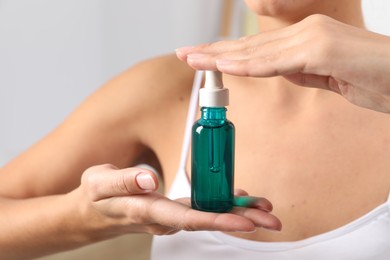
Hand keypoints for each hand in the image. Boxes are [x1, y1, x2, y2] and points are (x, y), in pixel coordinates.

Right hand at [74, 164, 280, 239]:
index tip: (245, 223)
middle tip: (271, 220)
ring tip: (265, 208)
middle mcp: (164, 218)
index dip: (218, 221)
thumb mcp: (99, 182)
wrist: (91, 213)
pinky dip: (223, 204)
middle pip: (207, 220)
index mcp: (148, 212)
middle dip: (240, 220)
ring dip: (238, 212)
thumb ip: (124, 181)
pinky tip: (239, 198)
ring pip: (208, 215)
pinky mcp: (173, 208)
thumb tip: (150, 179)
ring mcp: (171, 215)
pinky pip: (202, 208)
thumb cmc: (95, 196)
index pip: (188, 219)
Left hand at [176, 14, 389, 112]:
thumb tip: (277, 71)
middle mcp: (305, 32)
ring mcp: (312, 38)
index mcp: (304, 38)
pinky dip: (250, 66)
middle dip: (213, 52)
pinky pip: (278, 61)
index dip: (226, 53)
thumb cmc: (371, 78)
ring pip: (258, 51)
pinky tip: (226, 67)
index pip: (256, 49)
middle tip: (185, 54)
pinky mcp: (322, 50)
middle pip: (250, 46)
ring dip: (222, 57)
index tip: (202, 58)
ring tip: (193, 59)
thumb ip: (300, 72)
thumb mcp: (325, 77)